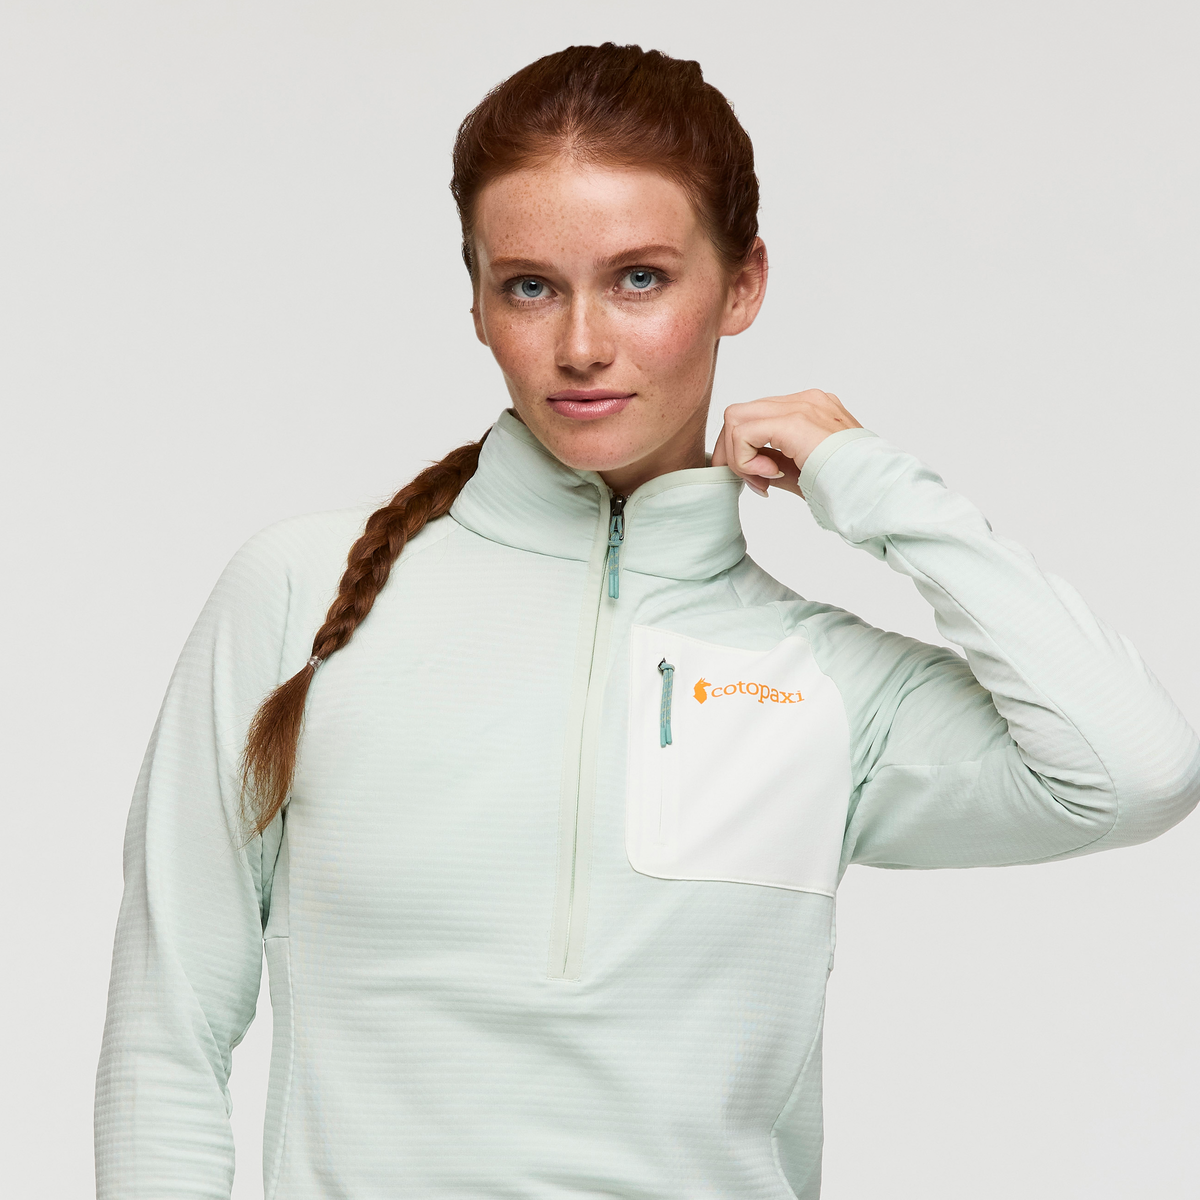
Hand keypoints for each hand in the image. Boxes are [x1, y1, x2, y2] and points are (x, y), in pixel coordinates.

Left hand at [711, 390, 862, 496]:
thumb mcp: (802, 469)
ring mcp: (801, 406)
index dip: (746, 451)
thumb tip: (744, 465)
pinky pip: (742, 432)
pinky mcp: (795, 421)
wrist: (877, 492)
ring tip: (764, 482)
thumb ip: (773, 460)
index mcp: (811, 409)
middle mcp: (805, 400)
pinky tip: (769, 477)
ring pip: (734, 419)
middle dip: (734, 452)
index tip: (762, 482)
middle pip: (740, 414)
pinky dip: (744, 459)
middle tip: (755, 484)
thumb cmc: (849, 488)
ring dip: (739, 457)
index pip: (756, 417)